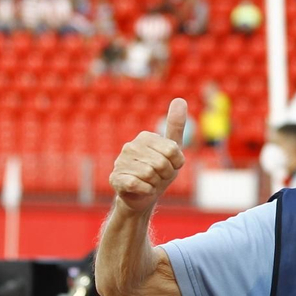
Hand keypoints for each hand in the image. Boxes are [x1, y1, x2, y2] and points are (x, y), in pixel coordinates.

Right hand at [109, 97, 187, 211]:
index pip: (172, 151)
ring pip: (150, 175)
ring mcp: (120, 162)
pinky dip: (146, 190)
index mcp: (145, 137)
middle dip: (166, 175)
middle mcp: (130, 147)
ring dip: (155, 183)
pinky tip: (143, 189)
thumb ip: (176, 126)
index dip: (176, 164)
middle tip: (160, 177)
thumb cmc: (160, 172)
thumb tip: (180, 99)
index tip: (171, 166)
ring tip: (150, 182)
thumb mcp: (172, 149)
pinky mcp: (115, 178)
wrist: (144, 196)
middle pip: (161, 163)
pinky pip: (137, 184)